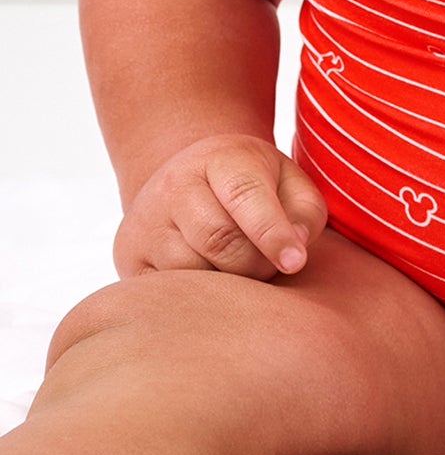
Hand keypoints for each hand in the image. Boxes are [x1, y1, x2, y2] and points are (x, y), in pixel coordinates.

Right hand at [112, 132, 328, 281]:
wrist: (190, 183)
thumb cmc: (255, 188)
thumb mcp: (289, 184)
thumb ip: (305, 213)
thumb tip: (293, 249)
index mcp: (221, 157)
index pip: (245, 195)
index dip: (273, 233)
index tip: (296, 262)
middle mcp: (175, 184)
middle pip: (220, 240)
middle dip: (256, 264)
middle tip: (270, 265)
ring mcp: (146, 221)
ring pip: (192, 271)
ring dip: (228, 284)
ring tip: (241, 269)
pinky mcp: (130, 257)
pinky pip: (166, 292)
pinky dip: (198, 296)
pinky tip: (212, 281)